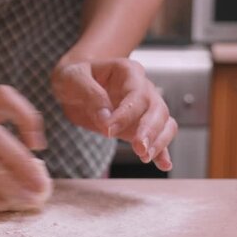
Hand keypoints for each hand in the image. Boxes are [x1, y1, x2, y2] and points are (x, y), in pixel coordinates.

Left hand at [51, 58, 175, 170]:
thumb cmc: (74, 76)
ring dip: (158, 141)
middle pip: (158, 109)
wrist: (73, 84)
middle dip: (150, 130)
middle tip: (139, 148)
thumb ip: (90, 95)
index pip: (136, 94)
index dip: (126, 114)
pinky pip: (157, 137)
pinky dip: (161, 151)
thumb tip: (105, 119)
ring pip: (164, 122)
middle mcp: (141, 88)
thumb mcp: (74, 78)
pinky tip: (163, 164)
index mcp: (128, 72)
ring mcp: (143, 108)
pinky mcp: (138, 125)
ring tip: (145, 157)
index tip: (108, 130)